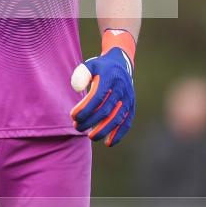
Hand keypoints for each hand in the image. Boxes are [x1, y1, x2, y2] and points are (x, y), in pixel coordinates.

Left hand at [70, 29, 135, 146]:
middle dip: (90, 121)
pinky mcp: (132, 106)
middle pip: (106, 110)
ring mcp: (128, 99)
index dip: (85, 109)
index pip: (96, 97)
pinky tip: (108, 143)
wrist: (121, 64)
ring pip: (117, 119)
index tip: (73, 116)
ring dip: (103, 130)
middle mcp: (121, 89)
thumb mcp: (90, 65)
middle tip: (77, 126)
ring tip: (90, 137)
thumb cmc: (101, 68)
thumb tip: (77, 88)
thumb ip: (81, 74)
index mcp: (110, 78)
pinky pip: (127, 122)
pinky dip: (119, 134)